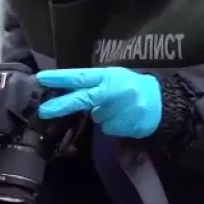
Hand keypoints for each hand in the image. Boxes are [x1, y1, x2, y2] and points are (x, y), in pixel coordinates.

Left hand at [35, 67, 161, 138]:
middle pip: (82, 99)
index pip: (80, 76)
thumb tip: (69, 92)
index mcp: (108, 76)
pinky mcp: (122, 126)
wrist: (161, 104)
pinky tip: (124, 117)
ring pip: (95, 116)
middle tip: (43, 111)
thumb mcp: (114, 77)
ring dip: (102, 114)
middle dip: (61, 105)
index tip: (41, 79)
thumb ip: (94, 83)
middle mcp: (111, 92)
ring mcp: (117, 110)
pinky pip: (106, 127)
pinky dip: (112, 124)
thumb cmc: (132, 86)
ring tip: (118, 108)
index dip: (60, 78)